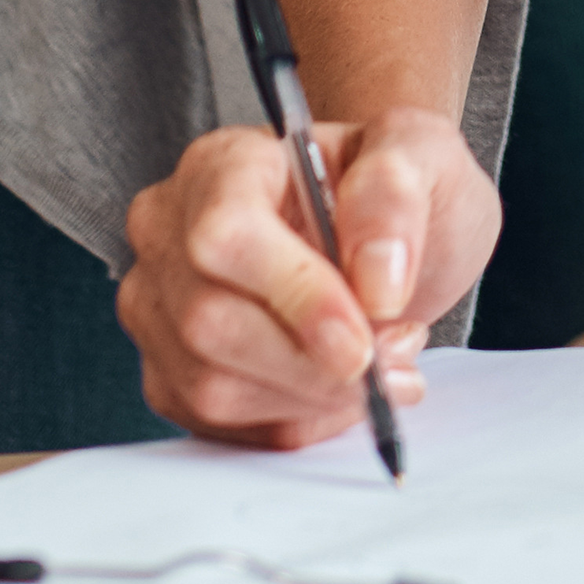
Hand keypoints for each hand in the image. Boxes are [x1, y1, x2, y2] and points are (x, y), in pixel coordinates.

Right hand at [114, 107, 497, 445]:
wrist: (382, 236)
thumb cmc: (392, 190)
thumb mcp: (422, 156)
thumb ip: (394, 197)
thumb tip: (376, 281)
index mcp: (221, 165)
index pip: (224, 235)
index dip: (293, 296)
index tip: (362, 338)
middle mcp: (169, 232)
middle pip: (209, 322)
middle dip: (313, 363)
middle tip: (394, 352)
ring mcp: (161, 307)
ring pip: (212, 387)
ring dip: (314, 396)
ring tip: (381, 362)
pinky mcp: (171, 373)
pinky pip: (224, 427)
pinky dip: (299, 421)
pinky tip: (343, 387)